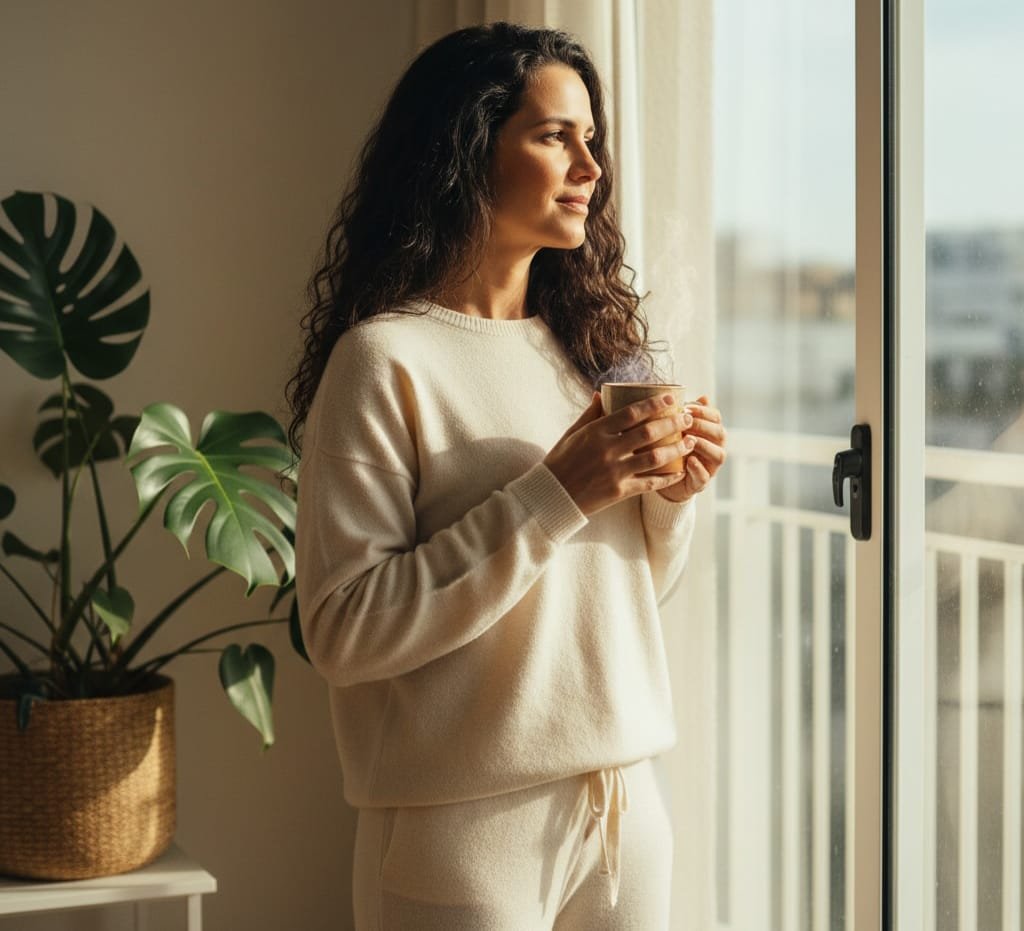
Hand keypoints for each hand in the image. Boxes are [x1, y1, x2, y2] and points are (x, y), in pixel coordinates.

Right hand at [543, 391, 696, 517]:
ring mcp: (614, 472)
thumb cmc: (560, 462)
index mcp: (595, 432)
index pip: (631, 413)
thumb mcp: (572, 434)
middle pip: (648, 432)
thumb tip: (601, 394)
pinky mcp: (619, 491)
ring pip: (654, 457)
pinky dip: (667, 478)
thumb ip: (590, 415)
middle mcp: (607, 450)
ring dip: (676, 448)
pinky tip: (679, 471)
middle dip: (672, 423)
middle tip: (688, 418)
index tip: (671, 398)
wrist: (551, 496)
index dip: (654, 404)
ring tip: (690, 442)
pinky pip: (650, 483)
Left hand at [656, 395, 726, 501]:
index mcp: (709, 432)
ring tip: (689, 440)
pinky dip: (698, 469)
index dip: (704, 411)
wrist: (660, 478)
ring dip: (704, 445)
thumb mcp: (670, 428)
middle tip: (686, 422)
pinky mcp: (699, 483)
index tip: (686, 407)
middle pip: (720, 434)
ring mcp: (709, 467)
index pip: (716, 417)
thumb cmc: (667, 447)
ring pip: (719, 455)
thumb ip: (679, 414)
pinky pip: (704, 477)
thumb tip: (695, 395)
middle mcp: (714, 448)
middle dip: (703, 426)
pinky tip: (689, 461)